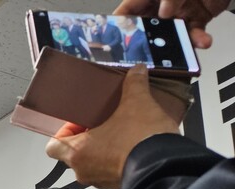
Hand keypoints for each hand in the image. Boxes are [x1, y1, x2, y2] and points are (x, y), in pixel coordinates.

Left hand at [45, 65, 179, 188]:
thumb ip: (134, 85)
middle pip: (74, 153)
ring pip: (92, 164)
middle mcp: (83, 170)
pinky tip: (133, 147)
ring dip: (102, 150)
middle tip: (104, 123)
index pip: (53, 146)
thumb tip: (138, 69)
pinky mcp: (117, 186)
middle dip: (87, 138)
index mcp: (77, 152)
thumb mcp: (137, 103)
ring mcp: (100, 181)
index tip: (82, 121)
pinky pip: (110, 172)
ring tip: (121, 133)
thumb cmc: (139, 137)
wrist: (164, 168)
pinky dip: (116, 161)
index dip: (64, 132)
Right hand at [113, 0, 227, 47]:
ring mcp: (179, 14)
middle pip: (147, 28)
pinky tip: (203, 41)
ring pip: (171, 36)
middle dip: (147, 43)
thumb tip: (164, 13)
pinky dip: (199, 40)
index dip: (118, 25)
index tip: (111, 40)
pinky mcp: (195, 19)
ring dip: (177, 46)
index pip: (127, 10)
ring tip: (180, 53)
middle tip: (144, 56)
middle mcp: (161, 6)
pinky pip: (194, 34)